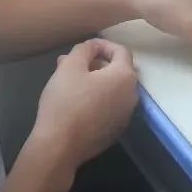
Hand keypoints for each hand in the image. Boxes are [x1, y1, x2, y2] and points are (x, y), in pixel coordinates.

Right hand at [32, 39, 138, 171]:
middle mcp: (132, 95)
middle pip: (116, 70)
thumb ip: (84, 49)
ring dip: (93, 80)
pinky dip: (96, 97)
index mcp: (125, 77)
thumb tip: (92, 47)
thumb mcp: (70, 66)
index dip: (102, 44)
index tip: (84, 47)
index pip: (120, 51)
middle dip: (94, 63)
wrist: (59, 146)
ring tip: (68, 79)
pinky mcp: (115, 130)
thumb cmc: (65, 102)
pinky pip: (109, 106)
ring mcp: (125, 115)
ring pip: (111, 89)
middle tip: (70, 63)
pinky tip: (76, 100)